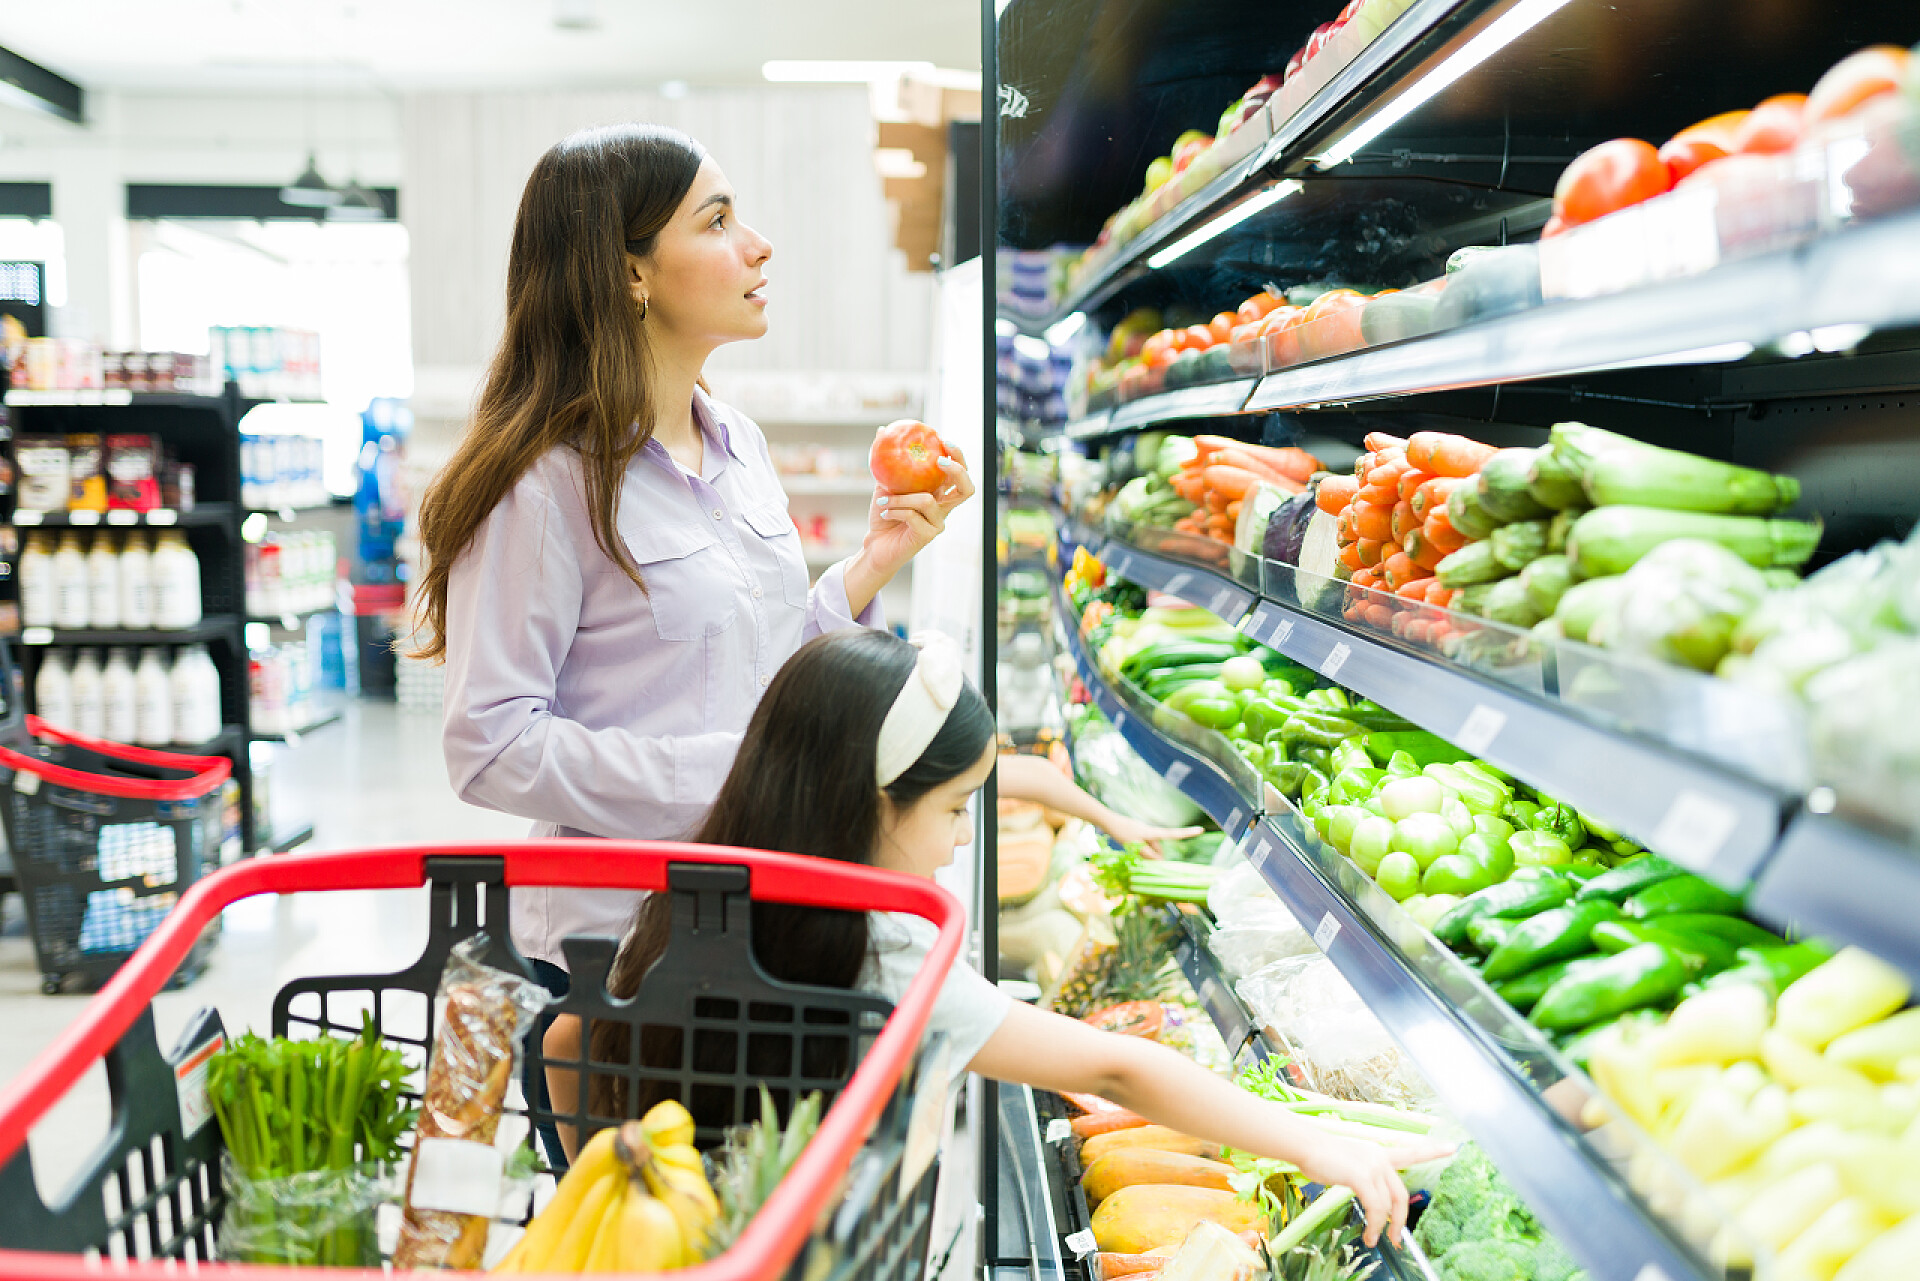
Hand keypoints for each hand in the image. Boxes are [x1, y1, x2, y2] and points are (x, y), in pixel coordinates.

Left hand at [859, 447, 974, 581]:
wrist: (875, 545)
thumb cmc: (884, 513)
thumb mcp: (883, 483)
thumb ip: (887, 461)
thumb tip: (882, 430)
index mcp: (939, 493)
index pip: (959, 473)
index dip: (958, 456)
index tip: (943, 439)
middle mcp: (943, 507)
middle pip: (966, 489)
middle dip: (957, 470)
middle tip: (939, 460)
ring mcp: (938, 523)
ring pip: (927, 501)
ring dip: (901, 497)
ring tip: (883, 498)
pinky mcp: (927, 536)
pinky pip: (912, 516)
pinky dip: (895, 510)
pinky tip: (884, 511)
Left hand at [1099, 813, 1205, 855]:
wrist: (1108, 821)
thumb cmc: (1122, 832)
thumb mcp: (1136, 846)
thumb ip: (1148, 854)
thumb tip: (1159, 861)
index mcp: (1152, 832)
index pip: (1173, 834)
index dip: (1187, 833)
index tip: (1201, 830)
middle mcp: (1150, 832)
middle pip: (1159, 847)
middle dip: (1156, 857)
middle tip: (1148, 867)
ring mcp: (1143, 833)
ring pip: (1150, 848)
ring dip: (1147, 855)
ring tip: (1136, 859)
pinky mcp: (1137, 834)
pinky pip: (1144, 845)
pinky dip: (1142, 851)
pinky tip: (1133, 855)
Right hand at [1296, 1134, 1455, 1247]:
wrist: (1307, 1146)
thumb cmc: (1321, 1156)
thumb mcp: (1349, 1163)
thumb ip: (1363, 1176)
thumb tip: (1369, 1199)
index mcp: (1379, 1153)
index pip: (1411, 1152)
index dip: (1433, 1151)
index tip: (1452, 1148)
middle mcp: (1380, 1158)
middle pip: (1401, 1194)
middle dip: (1400, 1220)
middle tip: (1396, 1238)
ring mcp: (1372, 1166)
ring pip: (1387, 1205)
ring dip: (1381, 1227)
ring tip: (1372, 1239)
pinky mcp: (1362, 1176)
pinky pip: (1375, 1208)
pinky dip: (1374, 1224)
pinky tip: (1368, 1234)